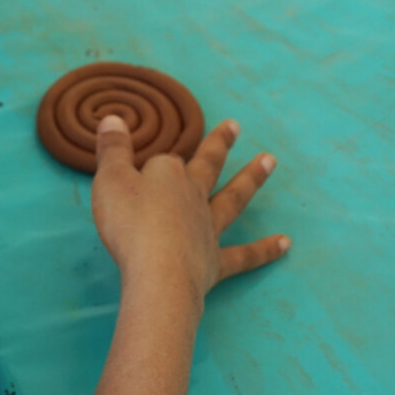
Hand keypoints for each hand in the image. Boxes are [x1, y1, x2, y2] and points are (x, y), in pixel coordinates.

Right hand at [91, 116, 289, 309]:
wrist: (157, 276)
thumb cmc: (129, 225)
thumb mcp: (109, 181)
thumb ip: (112, 150)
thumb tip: (113, 118)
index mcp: (169, 175)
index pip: (163, 161)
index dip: (150, 164)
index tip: (134, 167)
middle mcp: (194, 196)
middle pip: (209, 166)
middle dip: (219, 145)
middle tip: (235, 126)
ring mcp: (209, 228)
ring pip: (233, 199)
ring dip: (251, 179)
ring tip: (270, 161)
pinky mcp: (216, 262)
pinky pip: (244, 255)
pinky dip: (265, 250)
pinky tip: (286, 244)